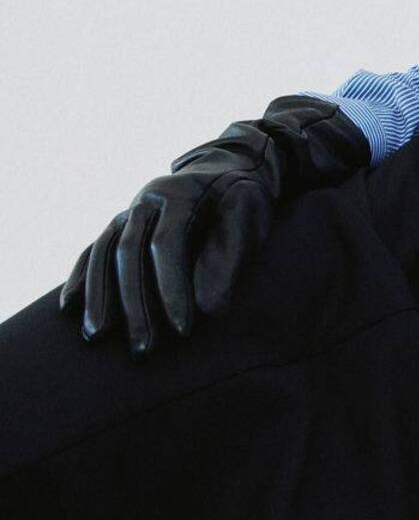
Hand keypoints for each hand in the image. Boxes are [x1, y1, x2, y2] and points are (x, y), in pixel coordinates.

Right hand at [58, 94, 369, 358]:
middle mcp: (146, 201)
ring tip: (96, 337)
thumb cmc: (242, 199)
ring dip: (99, 296)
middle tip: (142, 349)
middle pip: (129, 252)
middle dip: (134, 304)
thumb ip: (229, 261)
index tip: (182, 330)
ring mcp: (128, 213)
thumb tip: (209, 311)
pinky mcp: (120, 226)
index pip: (168, 245)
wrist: (227, 169)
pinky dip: (81, 277)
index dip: (173, 288)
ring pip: (104, 253)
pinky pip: (93, 250)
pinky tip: (70, 307)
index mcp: (179, 194)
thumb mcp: (248, 220)